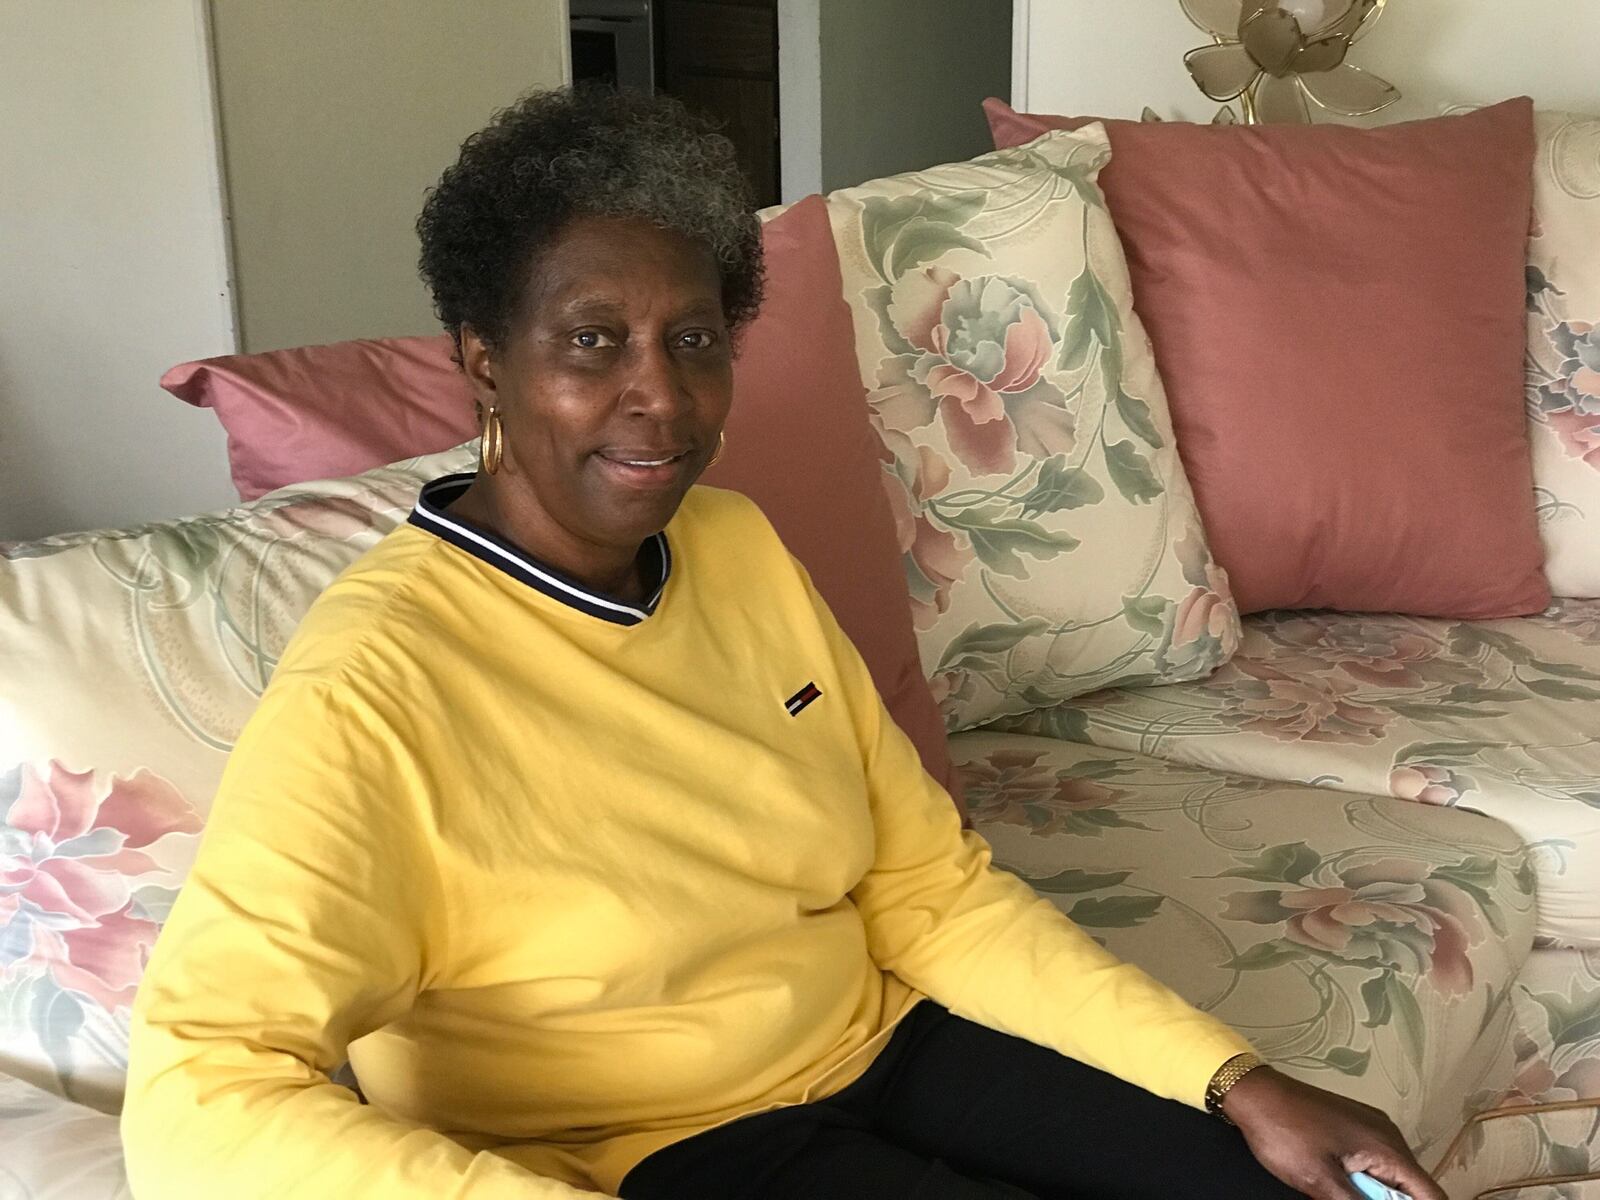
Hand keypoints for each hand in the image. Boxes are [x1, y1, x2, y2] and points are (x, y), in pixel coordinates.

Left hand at [1221, 1067, 1445, 1199]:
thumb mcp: (1321, 1182)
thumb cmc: (1283, 1131)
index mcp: (1386, 1146)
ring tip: (1340, 1192)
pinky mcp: (1353, 1126)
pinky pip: (1372, 1160)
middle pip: (1410, 1186)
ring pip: (1389, 1174)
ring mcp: (1369, 1127)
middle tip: (1351, 1197)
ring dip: (1374, 1193)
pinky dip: (1363, 1179)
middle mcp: (1386, 1134)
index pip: (1430, 1193)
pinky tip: (1340, 1185)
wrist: (1254, 1094)